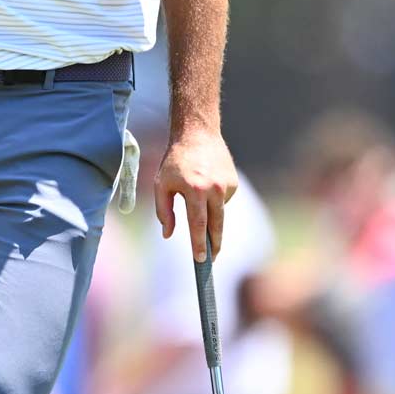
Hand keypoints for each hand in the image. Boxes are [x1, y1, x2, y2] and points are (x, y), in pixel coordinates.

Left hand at [154, 129, 237, 260]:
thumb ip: (163, 211)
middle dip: (214, 245)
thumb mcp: (161, 184)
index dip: (199, 244)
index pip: (198, 224)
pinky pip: (223, 201)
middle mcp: (214, 189)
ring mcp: (226, 185)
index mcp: (195, 189)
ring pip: (219, 213)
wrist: (197, 134)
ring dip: (210, 216)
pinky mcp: (233, 182)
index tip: (201, 259)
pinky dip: (214, 200)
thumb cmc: (175, 161)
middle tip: (211, 259)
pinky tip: (206, 185)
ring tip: (196, 196)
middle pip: (216, 226)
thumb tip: (168, 235)